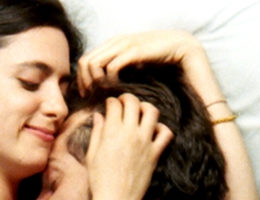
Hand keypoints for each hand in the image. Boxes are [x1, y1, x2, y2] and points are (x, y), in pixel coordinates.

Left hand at [76, 30, 205, 95]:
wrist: (177, 45)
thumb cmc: (156, 57)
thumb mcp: (133, 62)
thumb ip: (120, 68)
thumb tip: (107, 86)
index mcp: (112, 44)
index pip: (84, 60)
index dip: (82, 78)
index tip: (87, 94)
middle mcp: (114, 43)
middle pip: (84, 62)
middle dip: (85, 82)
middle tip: (91, 97)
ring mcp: (122, 46)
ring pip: (94, 64)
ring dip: (96, 81)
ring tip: (104, 93)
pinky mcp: (133, 52)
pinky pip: (112, 67)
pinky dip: (110, 80)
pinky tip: (118, 88)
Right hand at [86, 93, 172, 199]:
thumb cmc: (99, 180)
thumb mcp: (92, 155)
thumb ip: (97, 132)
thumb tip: (99, 116)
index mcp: (112, 132)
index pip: (115, 105)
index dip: (111, 101)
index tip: (110, 105)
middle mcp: (130, 133)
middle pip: (133, 103)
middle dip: (127, 98)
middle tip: (124, 102)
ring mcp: (145, 143)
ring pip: (152, 112)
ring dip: (145, 107)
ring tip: (140, 112)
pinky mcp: (155, 154)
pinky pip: (166, 133)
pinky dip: (161, 128)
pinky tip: (153, 130)